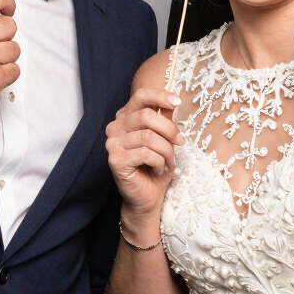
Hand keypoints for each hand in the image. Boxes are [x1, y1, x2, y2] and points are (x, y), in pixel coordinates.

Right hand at [106, 87, 182, 226]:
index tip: (177, 102)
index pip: (141, 96)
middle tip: (180, 143)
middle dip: (170, 130)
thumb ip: (165, 119)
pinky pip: (145, 153)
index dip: (160, 96)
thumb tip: (172, 100)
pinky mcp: (115, 160)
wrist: (148, 197)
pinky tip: (158, 169)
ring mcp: (112, 143)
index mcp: (126, 117)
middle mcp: (115, 127)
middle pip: (147, 115)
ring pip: (149, 136)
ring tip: (168, 162)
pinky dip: (159, 162)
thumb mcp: (165, 139)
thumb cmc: (156, 166)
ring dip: (166, 151)